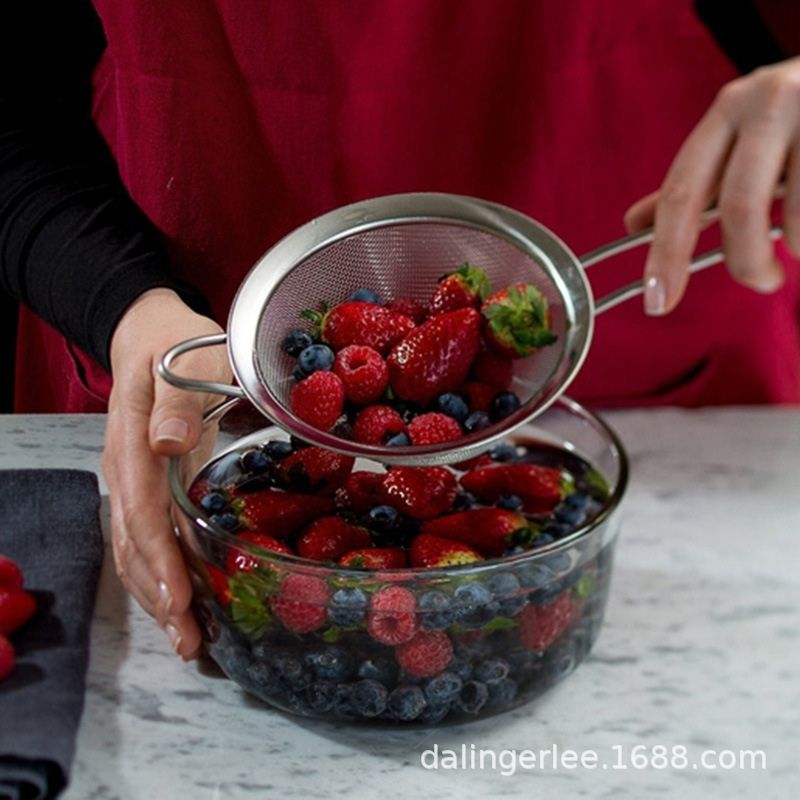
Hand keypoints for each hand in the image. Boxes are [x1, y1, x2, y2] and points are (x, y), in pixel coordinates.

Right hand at [103, 288, 230, 658]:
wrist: (149, 336)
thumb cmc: (174, 346)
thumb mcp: (183, 361)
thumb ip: (175, 401)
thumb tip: (168, 443)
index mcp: (132, 444)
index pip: (141, 512)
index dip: (159, 559)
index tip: (180, 600)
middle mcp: (125, 472)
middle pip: (133, 546)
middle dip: (160, 597)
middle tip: (190, 642)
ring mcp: (131, 482)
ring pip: (134, 551)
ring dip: (158, 596)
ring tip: (187, 639)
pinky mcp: (145, 486)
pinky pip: (145, 539)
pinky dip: (161, 574)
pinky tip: (182, 599)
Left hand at [625, 56, 799, 314]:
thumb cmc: (798, 117)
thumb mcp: (743, 137)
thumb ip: (696, 184)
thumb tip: (633, 225)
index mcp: (727, 112)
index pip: (681, 191)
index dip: (665, 253)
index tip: (657, 302)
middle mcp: (767, 102)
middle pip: (741, 206)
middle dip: (746, 260)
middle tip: (760, 283)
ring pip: (799, 215)